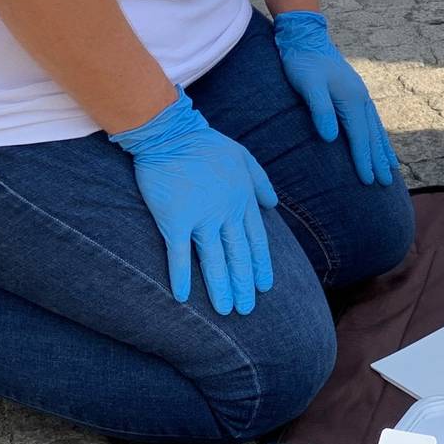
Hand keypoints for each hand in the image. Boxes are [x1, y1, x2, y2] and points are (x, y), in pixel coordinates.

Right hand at [111, 89, 278, 314]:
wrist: (170, 133)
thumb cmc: (205, 144)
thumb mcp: (243, 156)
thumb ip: (260, 180)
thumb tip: (273, 203)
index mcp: (243, 199)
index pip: (257, 240)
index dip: (261, 265)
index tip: (265, 286)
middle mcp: (226, 212)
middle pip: (239, 256)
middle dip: (245, 285)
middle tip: (247, 310)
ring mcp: (201, 218)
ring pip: (214, 261)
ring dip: (221, 288)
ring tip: (226, 310)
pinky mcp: (175, 220)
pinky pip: (179, 255)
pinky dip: (181, 277)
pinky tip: (183, 297)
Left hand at [274, 11, 397, 185]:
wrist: (305, 37)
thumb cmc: (302, 62)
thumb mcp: (308, 85)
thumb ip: (319, 109)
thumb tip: (330, 138)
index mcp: (351, 99)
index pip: (359, 137)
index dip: (364, 160)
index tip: (368, 181)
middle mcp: (361, 98)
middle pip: (372, 136)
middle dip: (379, 160)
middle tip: (386, 183)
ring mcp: (360, 95)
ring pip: (375, 128)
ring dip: (383, 150)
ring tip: (392, 168)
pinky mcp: (355, 93)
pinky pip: (371, 120)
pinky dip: (378, 135)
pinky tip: (378, 142)